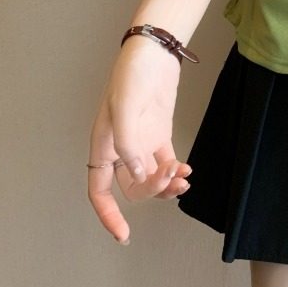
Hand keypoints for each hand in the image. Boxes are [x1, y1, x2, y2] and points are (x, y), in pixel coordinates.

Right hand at [87, 36, 193, 244]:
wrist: (154, 52)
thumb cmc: (132, 74)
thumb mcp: (125, 107)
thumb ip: (129, 143)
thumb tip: (137, 174)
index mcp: (103, 146)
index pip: (100, 191)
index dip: (109, 215)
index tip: (123, 234)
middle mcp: (120, 149)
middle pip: (132, 186)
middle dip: (152, 190)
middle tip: (172, 178)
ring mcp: (141, 141)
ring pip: (150, 177)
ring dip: (166, 184)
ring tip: (184, 178)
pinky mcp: (159, 133)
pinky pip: (165, 161)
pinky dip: (175, 170)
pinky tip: (187, 169)